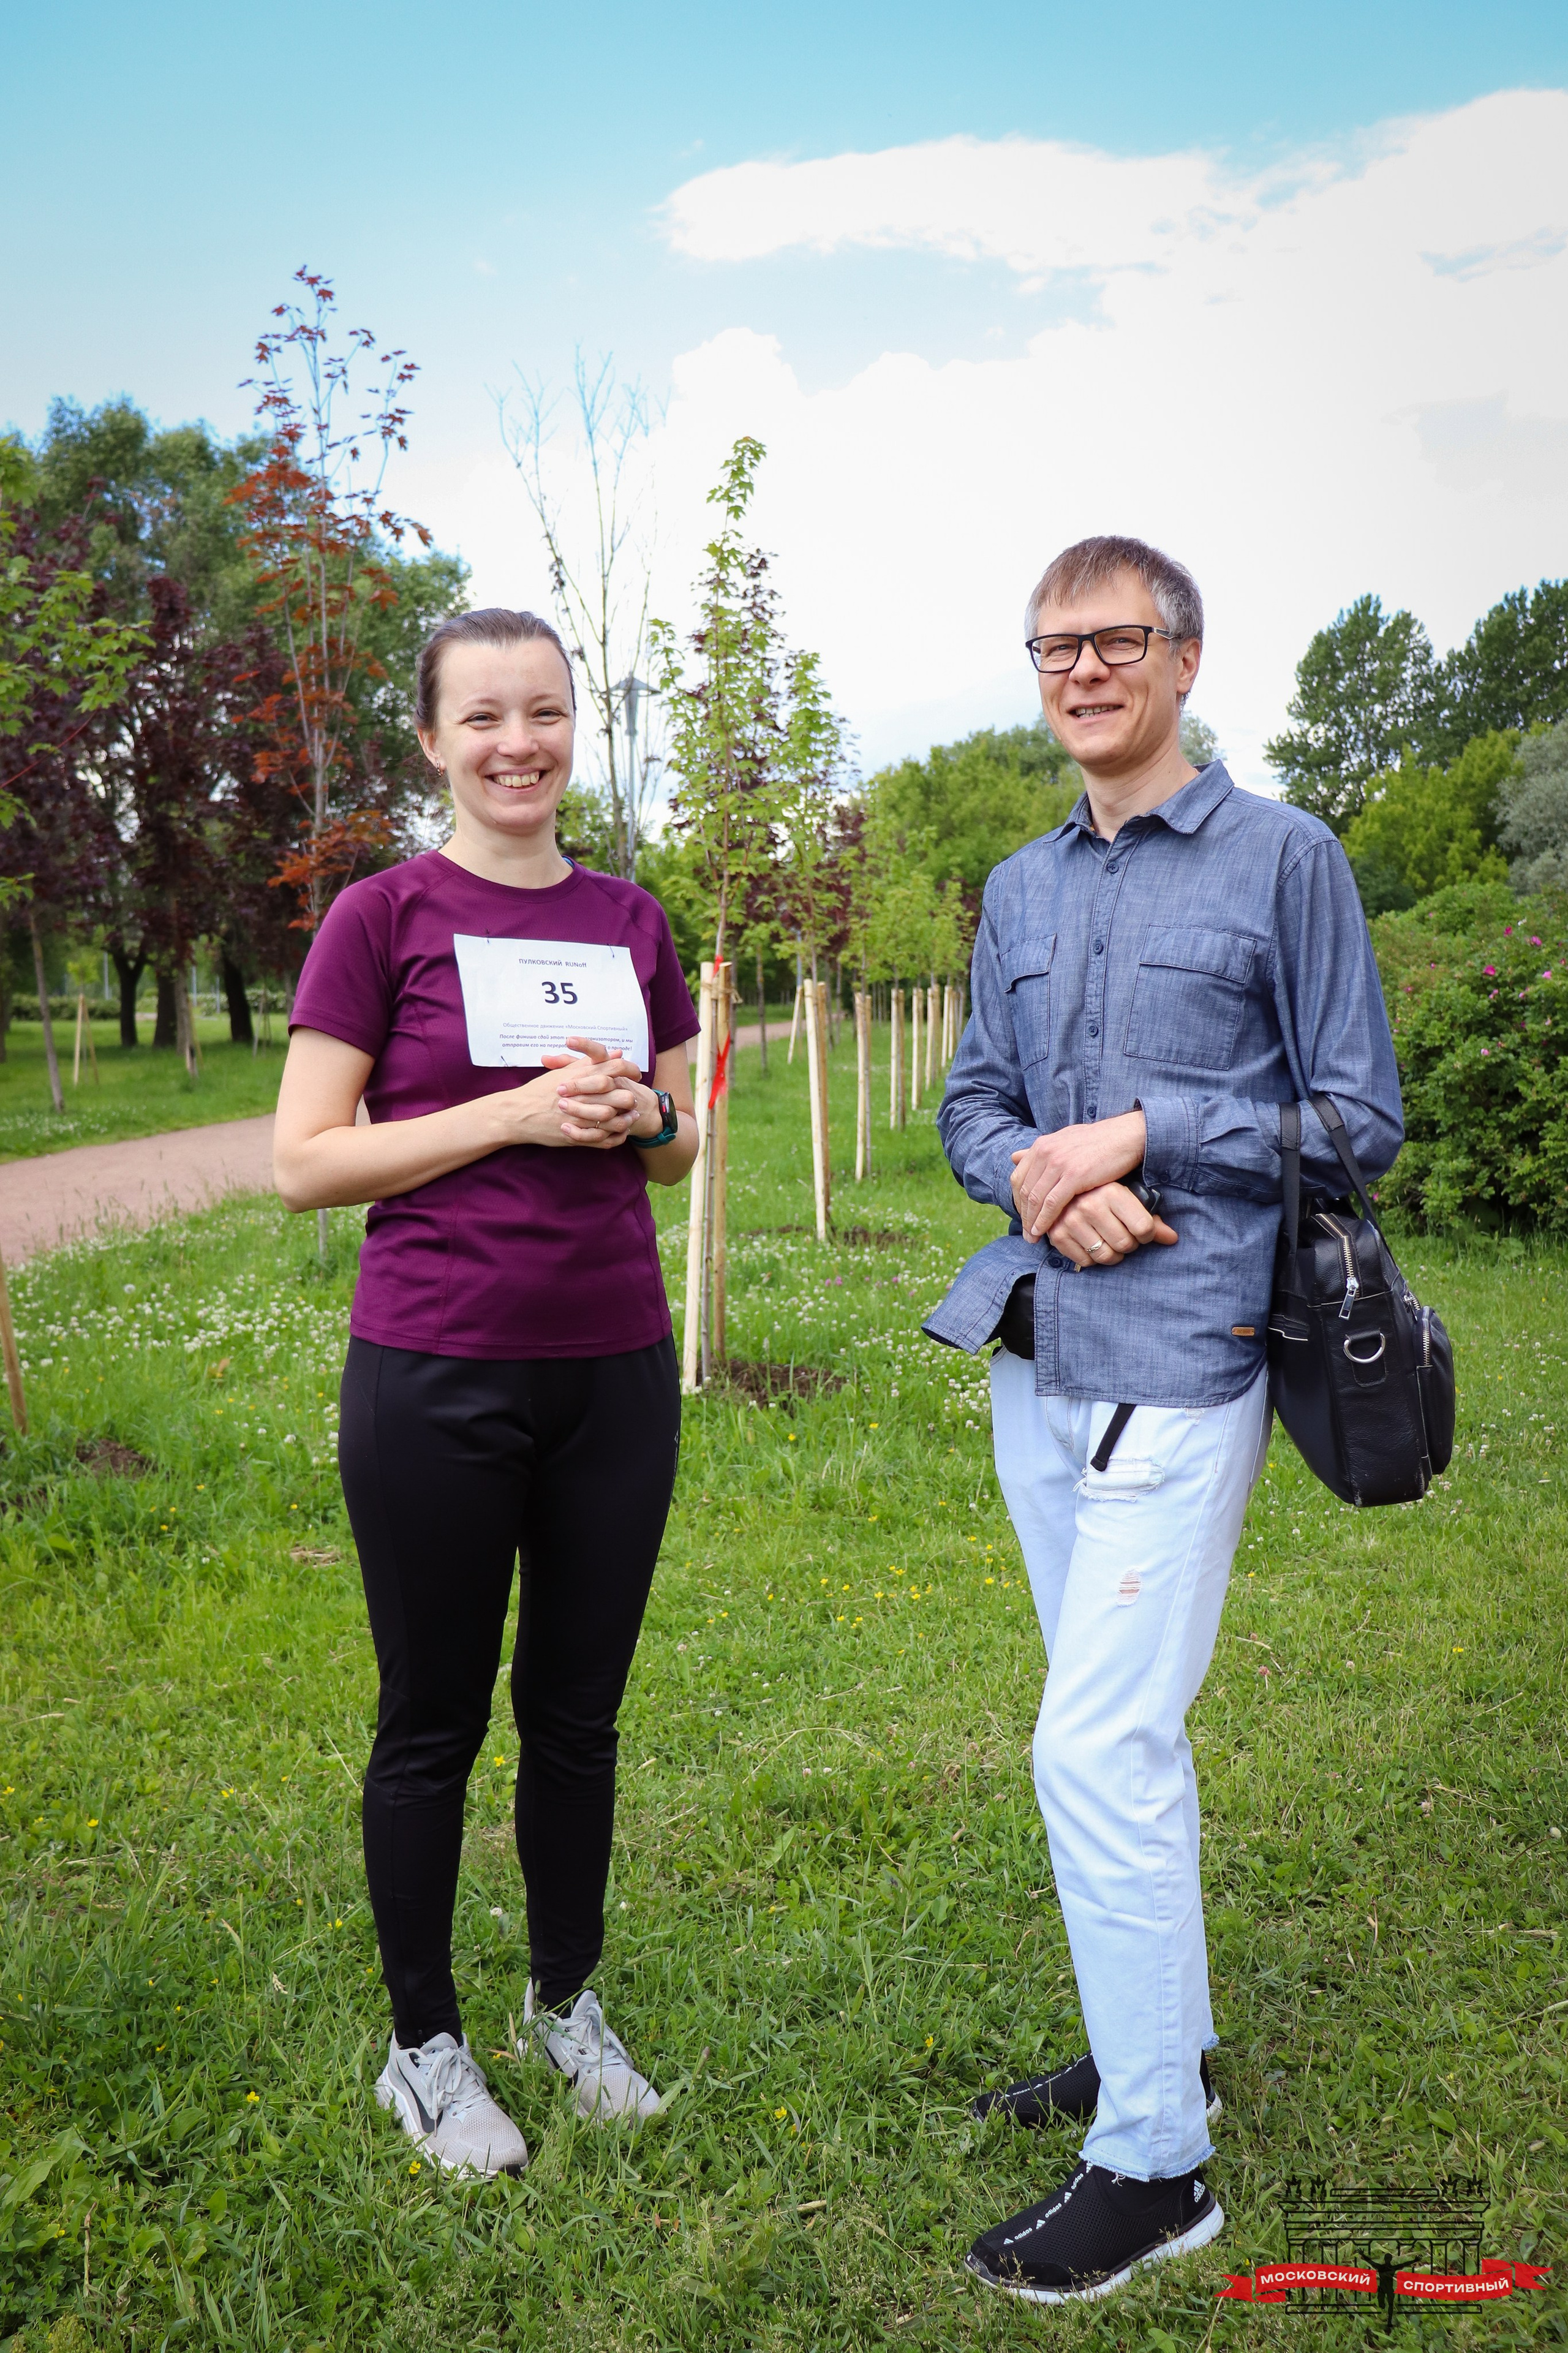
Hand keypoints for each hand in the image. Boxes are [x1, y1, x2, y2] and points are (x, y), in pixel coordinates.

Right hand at [476, 1037, 643, 1151]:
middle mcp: (584, 1096)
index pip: (616, 1068)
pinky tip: (619, 1132)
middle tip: (634, 1098)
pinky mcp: (577, 1137)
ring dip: (625, 1119)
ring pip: (615, 1120)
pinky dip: (615, 1137)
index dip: (630, 1070)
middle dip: (630, 1097)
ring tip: (630, 1117)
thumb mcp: (565, 1072)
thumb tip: (616, 1054)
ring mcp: (581, 1119)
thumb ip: (591, 1063)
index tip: (635, 1074)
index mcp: (581, 1076)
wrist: (518, 1114)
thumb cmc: (540, 1091)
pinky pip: (604, 1140)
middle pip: (621, 1095)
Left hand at [1010, 1110, 1146, 1240]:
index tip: (1023, 1217)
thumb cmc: (1099, 1141)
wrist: (1126, 1136)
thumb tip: (1014, 1156)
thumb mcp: (1064, 1140)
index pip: (1018, 1178)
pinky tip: (1044, 1231)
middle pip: (1024, 1190)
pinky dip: (1045, 1220)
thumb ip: (1040, 1151)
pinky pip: (1052, 1203)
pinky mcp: (1074, 1175)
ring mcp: (1059, 1163)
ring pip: (1036, 1199)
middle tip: (1026, 1234)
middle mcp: (1045, 1153)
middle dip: (1024, 1215)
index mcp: (1041, 1145)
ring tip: (1033, 1238)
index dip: (1018, 1201)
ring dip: (1032, 1221)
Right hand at [1047, 1181, 1178, 1270]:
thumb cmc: (1106, 1194)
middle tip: (1124, 1237)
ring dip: (1112, 1255)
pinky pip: (1085, 1262)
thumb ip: (1152, 1219)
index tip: (1142, 1231)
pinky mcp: (1057, 1234)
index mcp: (1111, 1191)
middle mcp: (1089, 1205)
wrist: (1067, 1184)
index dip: (1148, 1235)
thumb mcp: (1129, 1199)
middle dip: (1129, 1245)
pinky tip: (1093, 1245)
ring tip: (1110, 1242)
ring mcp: (1071, 1220)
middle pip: (1125, 1244)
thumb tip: (1171, 1238)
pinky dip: (1092, 1259)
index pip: (1144, 1228)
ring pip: (1105, 1256)